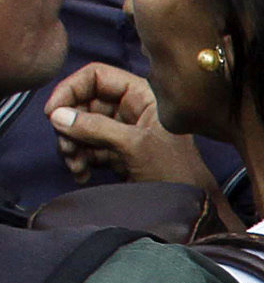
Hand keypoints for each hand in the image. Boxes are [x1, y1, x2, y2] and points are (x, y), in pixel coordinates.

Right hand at [45, 63, 215, 188]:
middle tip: (66, 147)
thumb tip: (58, 115)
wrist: (191, 206)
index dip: (71, 89)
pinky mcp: (118, 152)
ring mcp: (124, 130)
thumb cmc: (176, 171)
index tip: (52, 112)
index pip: (96, 76)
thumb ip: (96, 127)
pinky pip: (88, 148)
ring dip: (71, 145)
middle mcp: (132, 108)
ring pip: (82, 127)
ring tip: (75, 166)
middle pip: (84, 103)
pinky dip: (80, 160)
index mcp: (143, 95)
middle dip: (69, 125)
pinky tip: (82, 174)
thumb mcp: (135, 145)